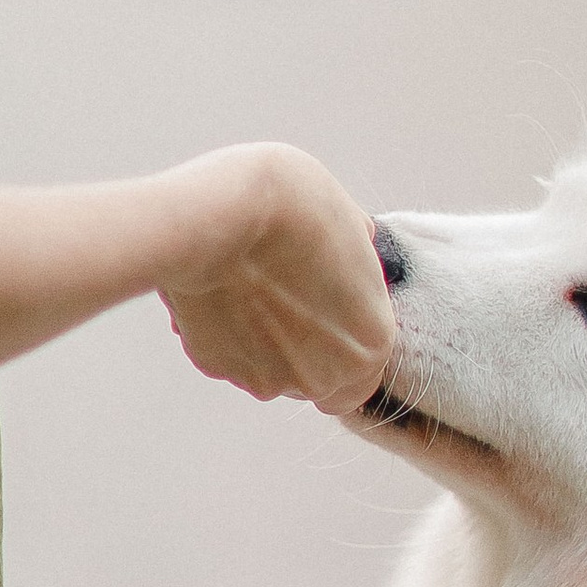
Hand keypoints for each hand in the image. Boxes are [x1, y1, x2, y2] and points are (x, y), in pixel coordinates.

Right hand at [155, 144, 396, 409]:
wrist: (219, 213)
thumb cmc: (294, 208)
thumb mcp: (350, 222)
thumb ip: (358, 256)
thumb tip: (353, 249)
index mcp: (370, 343)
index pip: (367, 367)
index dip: (346, 336)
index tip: (328, 304)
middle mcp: (322, 375)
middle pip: (318, 375)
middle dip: (304, 344)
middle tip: (285, 293)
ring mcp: (266, 378)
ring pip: (270, 368)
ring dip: (263, 338)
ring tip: (248, 282)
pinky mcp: (216, 367)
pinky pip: (228, 353)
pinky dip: (226, 330)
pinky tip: (221, 287)